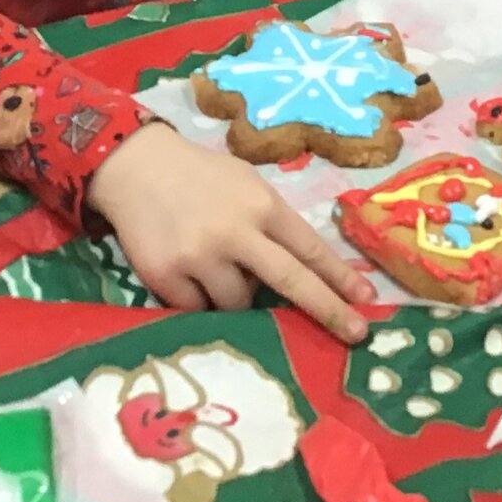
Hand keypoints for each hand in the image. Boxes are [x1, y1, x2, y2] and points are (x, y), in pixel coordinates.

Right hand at [87, 124, 372, 342]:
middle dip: (328, 310)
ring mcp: (200, 257)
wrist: (134, 167)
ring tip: (216, 267)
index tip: (367, 299)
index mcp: (260, 204)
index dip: (340, 277)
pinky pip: (199, 310)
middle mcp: (235, 231)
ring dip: (236, 296)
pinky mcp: (166, 277)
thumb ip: (272, 222)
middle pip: (290, 282)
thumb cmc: (200, 177)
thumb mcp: (245, 184)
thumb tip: (305, 273)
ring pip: (239, 304)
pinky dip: (200, 299)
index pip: (309, 247)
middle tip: (356, 335)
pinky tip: (189, 272)